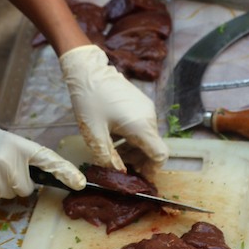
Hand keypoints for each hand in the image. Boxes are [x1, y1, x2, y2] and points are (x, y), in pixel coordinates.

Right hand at [0, 116, 85, 201]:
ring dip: (3, 186)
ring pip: (9, 195)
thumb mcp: (6, 140)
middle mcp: (6, 164)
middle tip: (3, 166)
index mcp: (16, 147)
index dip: (66, 172)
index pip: (47, 160)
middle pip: (25, 188)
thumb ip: (23, 157)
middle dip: (18, 180)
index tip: (80, 183)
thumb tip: (39, 178)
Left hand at [59, 44, 168, 170]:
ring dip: (134, 149)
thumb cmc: (89, 100)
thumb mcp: (94, 134)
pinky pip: (142, 126)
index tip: (139, 178)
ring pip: (147, 137)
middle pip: (153, 147)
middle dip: (140, 161)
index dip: (152, 171)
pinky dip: (132, 137)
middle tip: (120, 169)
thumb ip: (107, 157)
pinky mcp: (140, 103)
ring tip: (113, 155)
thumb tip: (119, 173)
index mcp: (141, 126)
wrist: (87, 69)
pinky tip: (114, 139)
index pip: (160, 156)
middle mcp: (149, 117)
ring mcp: (146, 108)